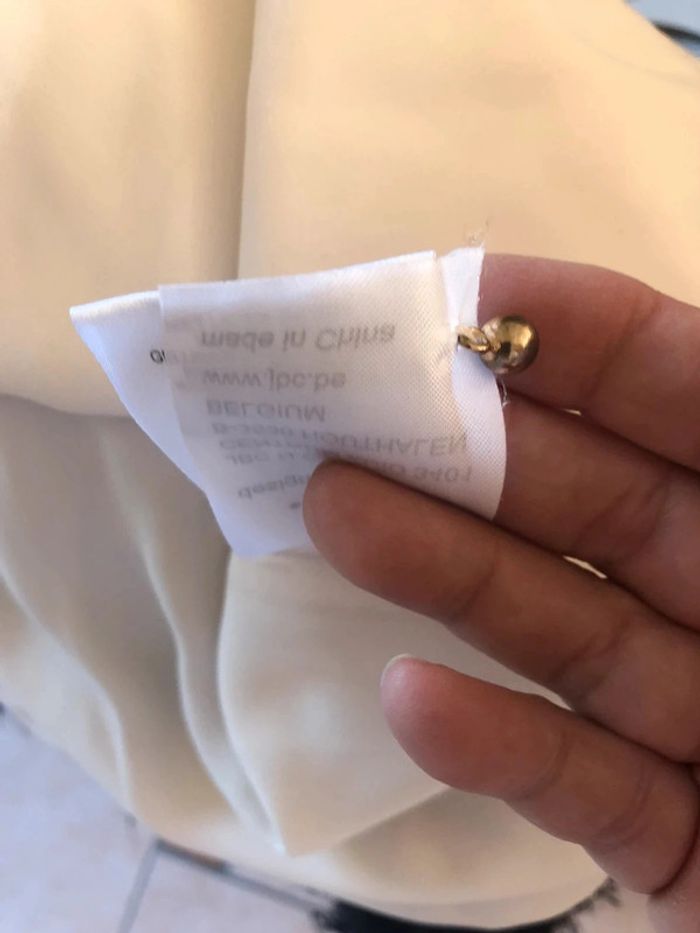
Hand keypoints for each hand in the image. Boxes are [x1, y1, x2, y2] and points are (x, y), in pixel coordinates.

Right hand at [302, 255, 699, 932]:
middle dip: (470, 451)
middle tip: (348, 413)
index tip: (465, 300)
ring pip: (566, 632)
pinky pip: (583, 788)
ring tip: (337, 516)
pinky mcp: (678, 840)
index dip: (582, 338)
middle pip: (595, 506)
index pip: (685, 393)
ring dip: (446, 574)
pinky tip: (411, 698)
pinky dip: (497, 747)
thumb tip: (699, 340)